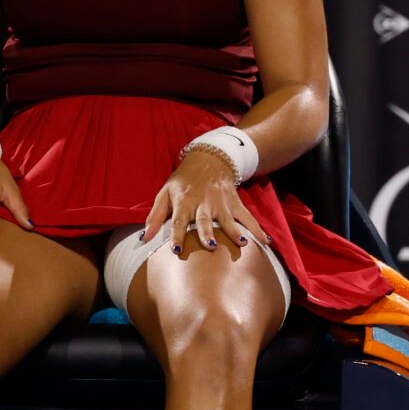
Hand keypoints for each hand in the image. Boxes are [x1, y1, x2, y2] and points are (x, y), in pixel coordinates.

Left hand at [143, 149, 271, 257]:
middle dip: (207, 233)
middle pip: (204, 221)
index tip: (175, 250)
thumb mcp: (165, 193)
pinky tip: (265, 241)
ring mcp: (221, 203)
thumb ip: (155, 216)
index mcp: (183, 202)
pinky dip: (257, 228)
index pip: (178, 220)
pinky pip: (247, 217)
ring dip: (234, 231)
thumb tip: (143, 237)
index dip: (176, 235)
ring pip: (228, 219)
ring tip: (241, 244)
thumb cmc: (183, 181)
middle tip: (210, 246)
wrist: (208, 159)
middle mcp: (203, 203)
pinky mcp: (235, 203)